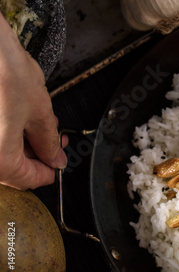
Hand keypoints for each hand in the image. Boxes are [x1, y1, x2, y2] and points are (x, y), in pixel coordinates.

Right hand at [0, 14, 66, 189]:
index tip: (59, 163)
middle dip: (38, 154)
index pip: (28, 180)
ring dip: (23, 143)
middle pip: (12, 168)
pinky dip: (7, 132)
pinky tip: (20, 118)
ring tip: (41, 124)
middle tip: (56, 141)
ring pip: (2, 152)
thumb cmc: (3, 70)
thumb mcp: (39, 111)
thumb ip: (49, 142)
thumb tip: (55, 158)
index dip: (49, 171)